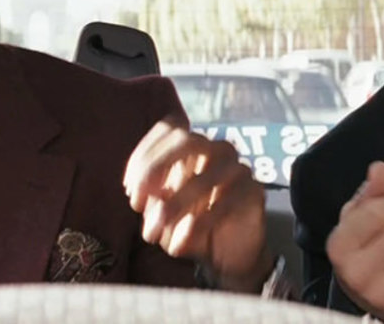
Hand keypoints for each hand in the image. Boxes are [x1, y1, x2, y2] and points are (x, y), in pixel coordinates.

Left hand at [123, 116, 273, 291]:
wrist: (228, 254)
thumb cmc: (189, 224)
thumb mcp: (161, 210)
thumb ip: (152, 196)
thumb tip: (145, 195)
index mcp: (193, 145)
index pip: (169, 129)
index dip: (144, 155)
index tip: (129, 190)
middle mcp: (216, 149)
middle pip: (185, 140)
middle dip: (155, 168)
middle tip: (136, 203)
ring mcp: (238, 167)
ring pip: (202, 179)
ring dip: (171, 208)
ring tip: (152, 234)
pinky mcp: (254, 191)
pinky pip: (223, 204)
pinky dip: (195, 226)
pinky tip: (178, 246)